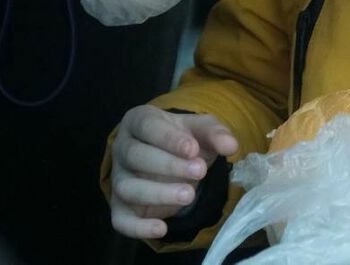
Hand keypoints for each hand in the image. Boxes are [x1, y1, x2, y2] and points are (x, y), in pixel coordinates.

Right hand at [108, 105, 238, 239]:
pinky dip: (138, 227)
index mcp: (138, 121)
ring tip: (189, 195)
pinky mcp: (119, 207)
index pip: (147, 125)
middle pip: (135, 155)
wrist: (173, 159)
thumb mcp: (201, 130)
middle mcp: (122, 148)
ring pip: (127, 187)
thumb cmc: (184, 139)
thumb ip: (215, 133)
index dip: (168, 138)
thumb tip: (231, 145)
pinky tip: (162, 229)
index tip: (192, 149)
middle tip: (199, 171)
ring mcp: (118, 178)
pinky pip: (120, 220)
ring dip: (158, 193)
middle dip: (168, 165)